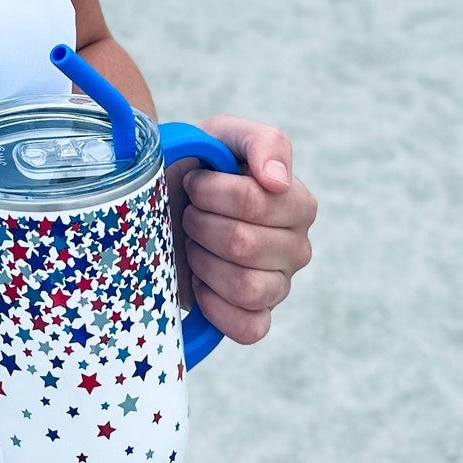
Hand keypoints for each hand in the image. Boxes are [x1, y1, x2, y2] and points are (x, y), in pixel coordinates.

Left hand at [168, 115, 316, 343]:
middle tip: (190, 213)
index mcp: (297, 202)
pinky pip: (248, 328)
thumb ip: (261, 142)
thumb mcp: (224, 135)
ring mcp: (280, 286)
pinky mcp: (258, 319)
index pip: (254, 202)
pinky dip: (215, 306)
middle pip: (243, 244)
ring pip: (246, 287)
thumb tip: (277, 180)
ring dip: (204, 262)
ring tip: (194, 244)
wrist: (165, 202)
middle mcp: (297, 247)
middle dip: (200, 224)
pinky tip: (200, 281)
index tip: (195, 182)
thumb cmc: (199, 166)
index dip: (209, 191)